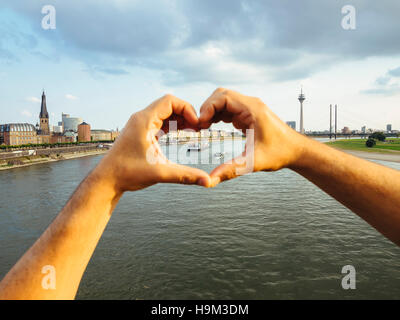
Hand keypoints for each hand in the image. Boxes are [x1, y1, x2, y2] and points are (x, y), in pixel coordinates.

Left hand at [97, 94, 211, 191]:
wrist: (107, 180)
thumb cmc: (127, 174)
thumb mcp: (159, 173)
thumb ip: (184, 176)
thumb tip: (207, 181)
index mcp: (144, 121)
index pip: (170, 101)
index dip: (187, 109)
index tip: (197, 124)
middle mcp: (141, 118)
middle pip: (169, 104)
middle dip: (186, 113)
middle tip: (199, 127)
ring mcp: (140, 124)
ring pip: (165, 112)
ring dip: (180, 118)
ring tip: (194, 129)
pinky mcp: (141, 131)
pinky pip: (161, 121)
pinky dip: (173, 124)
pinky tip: (183, 132)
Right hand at [198, 88, 305, 185]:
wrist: (296, 151)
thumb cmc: (281, 153)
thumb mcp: (254, 162)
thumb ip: (232, 170)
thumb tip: (211, 179)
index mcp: (252, 109)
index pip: (223, 97)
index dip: (208, 108)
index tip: (201, 124)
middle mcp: (251, 105)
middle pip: (221, 95)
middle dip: (207, 108)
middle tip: (200, 126)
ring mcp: (250, 109)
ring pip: (224, 101)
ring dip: (212, 111)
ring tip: (204, 127)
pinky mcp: (249, 115)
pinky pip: (229, 108)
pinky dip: (218, 115)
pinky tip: (213, 126)